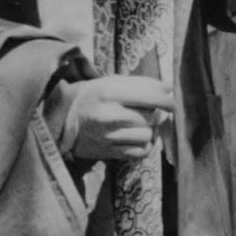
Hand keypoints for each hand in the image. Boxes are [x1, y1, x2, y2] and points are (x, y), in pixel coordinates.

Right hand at [57, 75, 173, 161]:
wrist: (61, 121)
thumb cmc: (91, 96)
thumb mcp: (110, 82)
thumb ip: (139, 84)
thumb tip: (168, 88)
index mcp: (108, 93)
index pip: (146, 96)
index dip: (165, 98)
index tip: (174, 98)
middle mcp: (109, 115)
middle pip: (149, 116)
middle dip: (155, 112)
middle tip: (150, 109)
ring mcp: (108, 137)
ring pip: (147, 135)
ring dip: (151, 129)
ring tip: (144, 123)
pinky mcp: (108, 153)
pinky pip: (140, 152)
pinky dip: (146, 145)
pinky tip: (140, 138)